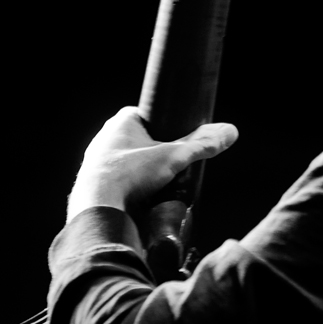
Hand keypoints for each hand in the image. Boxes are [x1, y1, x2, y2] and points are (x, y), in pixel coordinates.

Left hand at [66, 107, 238, 222]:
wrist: (97, 210)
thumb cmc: (130, 175)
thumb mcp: (173, 157)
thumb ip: (201, 145)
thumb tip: (230, 132)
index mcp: (120, 122)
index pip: (145, 113)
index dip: (163, 123)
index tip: (177, 135)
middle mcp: (104, 138)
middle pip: (137, 138)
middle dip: (155, 150)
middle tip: (173, 163)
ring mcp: (95, 162)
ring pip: (125, 160)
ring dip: (140, 170)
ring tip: (160, 184)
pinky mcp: (92, 185)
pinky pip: (115, 181)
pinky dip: (128, 187)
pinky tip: (141, 199)